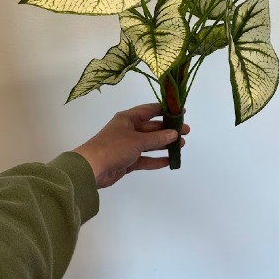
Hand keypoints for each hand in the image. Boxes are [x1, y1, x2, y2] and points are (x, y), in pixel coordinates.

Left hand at [73, 103, 189, 188]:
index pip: (150, 110)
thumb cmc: (113, 147)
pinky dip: (156, 159)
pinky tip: (169, 161)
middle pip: (152, 127)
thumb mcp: (137, 140)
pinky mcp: (128, 161)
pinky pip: (145, 158)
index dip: (165, 110)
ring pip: (150, 143)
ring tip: (182, 145)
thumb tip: (174, 133)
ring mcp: (128, 146)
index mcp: (128, 118)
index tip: (181, 111)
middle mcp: (129, 129)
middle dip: (168, 129)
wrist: (91, 169)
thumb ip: (157, 138)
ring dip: (165, 144)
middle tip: (186, 131)